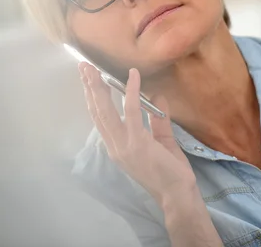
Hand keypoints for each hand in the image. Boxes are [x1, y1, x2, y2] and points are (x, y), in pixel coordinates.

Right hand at [80, 63, 196, 204]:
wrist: (177, 194)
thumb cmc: (170, 172)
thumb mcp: (162, 141)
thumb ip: (157, 120)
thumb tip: (157, 97)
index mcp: (117, 146)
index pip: (100, 118)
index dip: (92, 98)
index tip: (87, 80)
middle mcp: (115, 145)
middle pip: (97, 112)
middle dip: (89, 88)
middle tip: (83, 66)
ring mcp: (124, 144)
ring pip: (106, 111)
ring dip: (98, 87)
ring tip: (93, 69)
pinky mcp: (137, 142)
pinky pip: (132, 111)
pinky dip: (131, 91)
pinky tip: (133, 75)